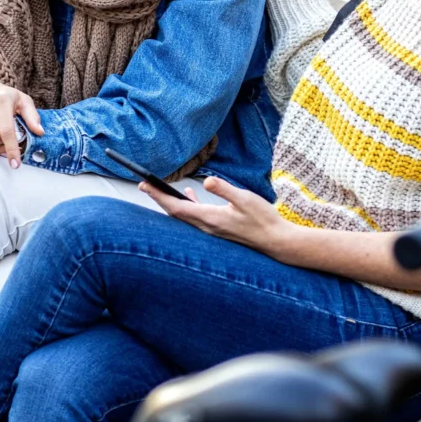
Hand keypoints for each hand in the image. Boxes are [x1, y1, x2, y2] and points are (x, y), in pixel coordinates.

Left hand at [139, 176, 295, 257]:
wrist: (276, 241)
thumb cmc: (263, 220)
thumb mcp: (245, 198)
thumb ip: (224, 189)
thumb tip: (207, 180)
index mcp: (210, 218)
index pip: (176, 207)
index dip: (158, 196)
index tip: (144, 185)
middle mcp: (206, 227)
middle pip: (175, 213)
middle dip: (159, 198)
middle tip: (145, 185)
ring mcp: (212, 230)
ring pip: (184, 216)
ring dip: (171, 202)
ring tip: (160, 189)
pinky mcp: (218, 229)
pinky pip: (196, 217)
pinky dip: (188, 205)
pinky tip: (190, 195)